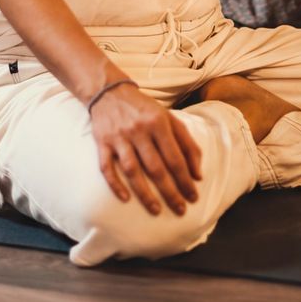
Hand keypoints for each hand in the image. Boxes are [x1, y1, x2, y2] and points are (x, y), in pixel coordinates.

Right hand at [89, 81, 202, 216]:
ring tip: (156, 210)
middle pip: (156, 167)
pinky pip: (107, 167)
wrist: (109, 91)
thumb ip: (186, 142)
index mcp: (158, 122)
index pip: (175, 157)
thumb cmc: (144, 108)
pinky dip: (115, 184)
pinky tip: (125, 198)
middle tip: (180, 210)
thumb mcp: (169, 117)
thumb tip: (198, 173)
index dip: (185, 179)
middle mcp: (139, 130)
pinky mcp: (102, 142)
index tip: (193, 197)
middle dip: (170, 192)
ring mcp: (119, 137)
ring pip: (132, 170)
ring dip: (145, 193)